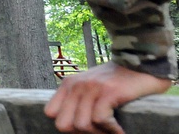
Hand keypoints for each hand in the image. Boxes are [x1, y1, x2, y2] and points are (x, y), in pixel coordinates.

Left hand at [44, 61, 170, 132]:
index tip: (85, 128)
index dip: (67, 124)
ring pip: (81, 125)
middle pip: (63, 124)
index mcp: (68, 84)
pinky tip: (120, 129)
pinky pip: (100, 119)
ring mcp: (92, 88)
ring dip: (99, 133)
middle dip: (81, 133)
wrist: (140, 64)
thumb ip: (78, 99)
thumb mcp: (89, 86)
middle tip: (99, 132)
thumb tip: (73, 125)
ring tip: (111, 131)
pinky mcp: (109, 92)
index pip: (51, 112)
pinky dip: (111, 130)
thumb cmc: (116, 80)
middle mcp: (76, 85)